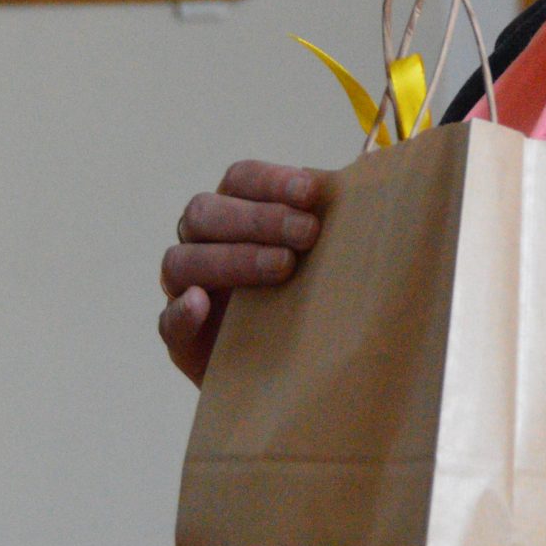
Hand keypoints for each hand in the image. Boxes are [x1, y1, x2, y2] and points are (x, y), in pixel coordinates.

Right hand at [157, 161, 327, 385]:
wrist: (297, 368)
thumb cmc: (313, 296)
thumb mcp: (326, 255)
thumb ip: (338, 218)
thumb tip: (377, 177)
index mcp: (236, 210)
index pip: (240, 179)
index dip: (272, 181)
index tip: (311, 192)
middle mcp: (202, 241)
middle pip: (206, 213)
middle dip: (258, 219)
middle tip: (308, 234)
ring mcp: (186, 288)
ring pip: (182, 261)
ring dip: (233, 258)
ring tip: (282, 268)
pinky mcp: (181, 337)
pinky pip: (167, 320)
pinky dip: (182, 312)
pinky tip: (203, 305)